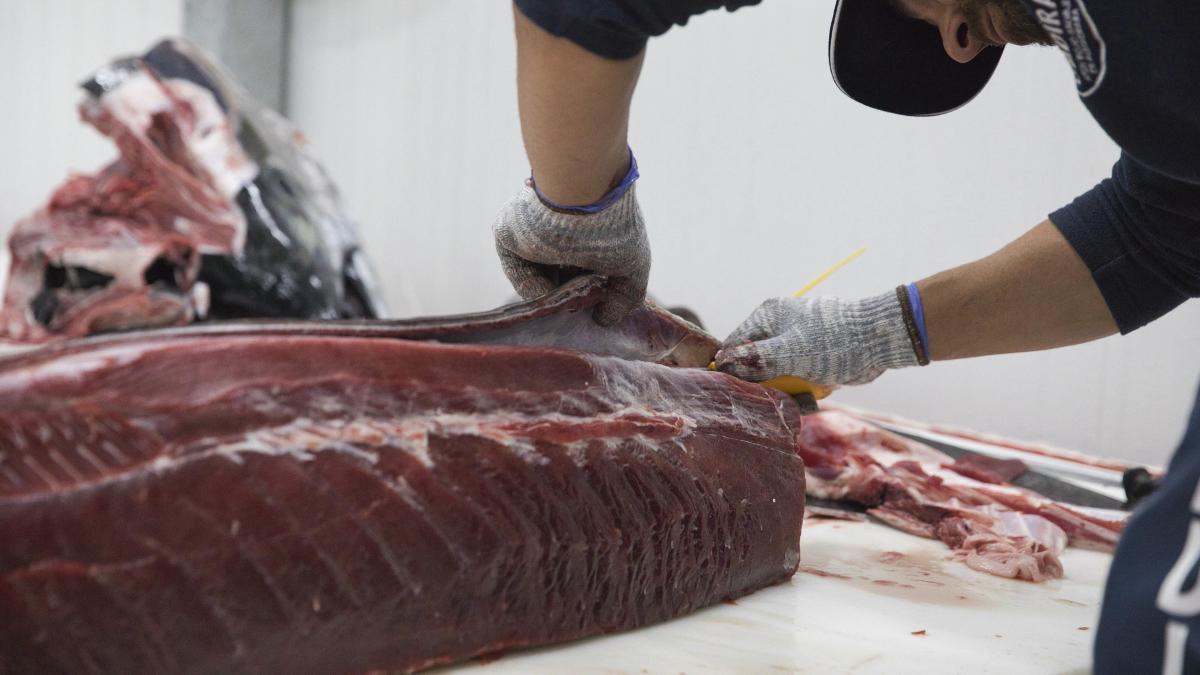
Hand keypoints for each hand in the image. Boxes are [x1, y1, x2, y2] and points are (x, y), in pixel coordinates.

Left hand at [493, 180, 649, 325]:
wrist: (579, 196)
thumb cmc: (613, 229)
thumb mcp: (634, 267)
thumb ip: (625, 298)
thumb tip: (604, 320)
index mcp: (590, 234)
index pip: (587, 273)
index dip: (592, 295)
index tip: (596, 313)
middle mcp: (561, 233)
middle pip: (560, 277)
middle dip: (569, 299)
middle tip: (577, 315)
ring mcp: (534, 234)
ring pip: (539, 277)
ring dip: (551, 298)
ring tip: (564, 307)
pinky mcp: (510, 236)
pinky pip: (518, 269)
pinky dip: (532, 287)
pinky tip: (548, 294)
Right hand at [714, 290, 925, 385]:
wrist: (878, 341)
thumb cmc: (833, 341)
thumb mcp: (787, 353)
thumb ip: (753, 359)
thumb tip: (722, 362)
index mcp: (768, 315)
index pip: (736, 343)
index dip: (733, 367)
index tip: (737, 389)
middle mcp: (779, 325)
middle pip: (754, 359)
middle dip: (763, 380)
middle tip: (775, 393)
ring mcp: (796, 340)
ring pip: (775, 371)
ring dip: (784, 387)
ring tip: (800, 391)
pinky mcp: (811, 355)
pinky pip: (795, 375)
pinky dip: (801, 387)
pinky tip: (813, 390)